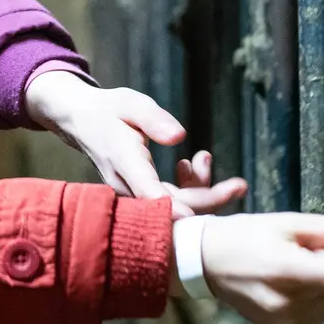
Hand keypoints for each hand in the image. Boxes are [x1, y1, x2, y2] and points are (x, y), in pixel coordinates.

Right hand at [23, 72, 247, 213]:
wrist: (81, 122)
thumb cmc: (109, 110)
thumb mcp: (130, 104)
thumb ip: (154, 119)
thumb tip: (180, 136)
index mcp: (123, 161)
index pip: (149, 193)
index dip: (174, 210)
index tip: (197, 219)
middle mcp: (125, 185)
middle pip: (170, 207)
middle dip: (209, 199)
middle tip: (241, 185)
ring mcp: (131, 195)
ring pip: (171, 207)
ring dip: (199, 188)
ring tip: (205, 156)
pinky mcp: (138, 196)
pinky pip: (167, 202)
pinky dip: (187, 187)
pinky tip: (191, 162)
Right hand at [183, 210, 323, 323]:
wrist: (207, 263)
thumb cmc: (246, 236)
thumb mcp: (288, 223)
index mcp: (285, 272)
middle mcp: (287, 304)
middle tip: (311, 249)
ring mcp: (285, 323)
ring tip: (298, 266)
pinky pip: (318, 314)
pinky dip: (316, 298)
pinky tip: (293, 284)